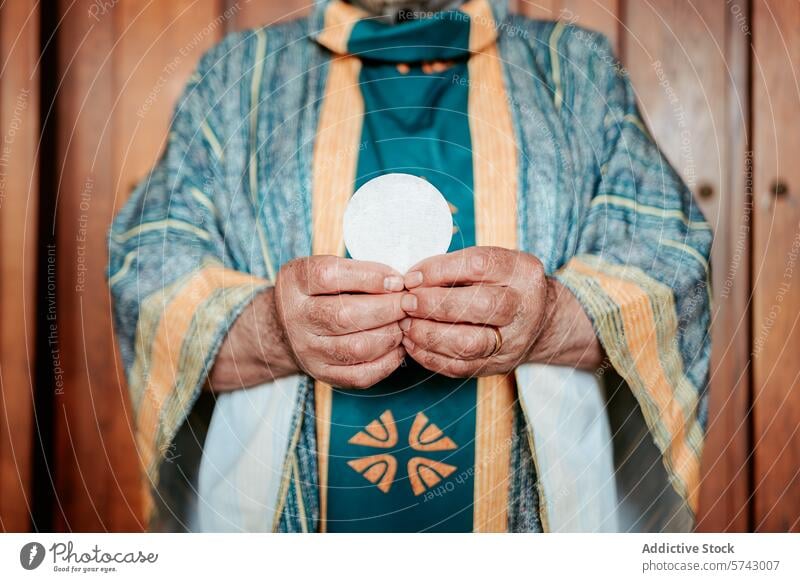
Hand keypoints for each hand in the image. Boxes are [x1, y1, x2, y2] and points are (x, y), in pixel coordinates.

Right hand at [274, 255, 406, 388]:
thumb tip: (398, 283)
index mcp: (296, 282)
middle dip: (387, 309)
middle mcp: (297, 318)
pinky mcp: (323, 373)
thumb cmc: (316, 292)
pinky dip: (387, 361)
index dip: (370, 277)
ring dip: (390, 335)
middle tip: (409, 303)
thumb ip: (357, 270)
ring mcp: (308, 350)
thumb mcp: (324, 268)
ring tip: (403, 323)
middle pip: (345, 315)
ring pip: (357, 348)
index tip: (397, 280)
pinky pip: (361, 374)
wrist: (286, 329)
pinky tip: (397, 346)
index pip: (330, 276)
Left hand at [398, 247, 551, 377]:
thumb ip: (455, 266)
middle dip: (434, 304)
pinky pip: (459, 366)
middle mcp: (523, 306)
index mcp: (521, 272)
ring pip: (469, 343)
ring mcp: (513, 340)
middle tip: (407, 302)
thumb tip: (411, 279)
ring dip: (428, 333)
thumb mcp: (492, 264)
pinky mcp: (498, 365)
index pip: (479, 265)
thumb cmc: (504, 285)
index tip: (412, 277)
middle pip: (481, 306)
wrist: (540, 320)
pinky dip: (429, 355)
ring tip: (405, 324)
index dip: (439, 270)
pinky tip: (412, 343)